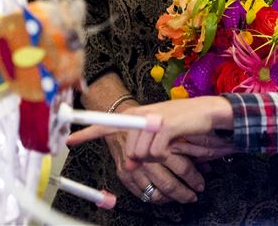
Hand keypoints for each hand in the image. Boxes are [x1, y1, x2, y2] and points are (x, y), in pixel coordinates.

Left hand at [69, 96, 232, 165]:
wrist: (208, 112)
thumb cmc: (183, 123)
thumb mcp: (158, 134)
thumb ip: (141, 146)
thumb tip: (130, 165)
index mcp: (135, 114)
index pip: (106, 123)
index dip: (87, 133)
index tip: (69, 140)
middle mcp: (139, 114)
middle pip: (129, 149)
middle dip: (141, 158)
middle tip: (158, 151)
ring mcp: (151, 119)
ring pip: (141, 154)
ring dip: (156, 155)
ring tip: (169, 144)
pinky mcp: (164, 126)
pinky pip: (155, 153)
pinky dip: (165, 154)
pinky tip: (174, 143)